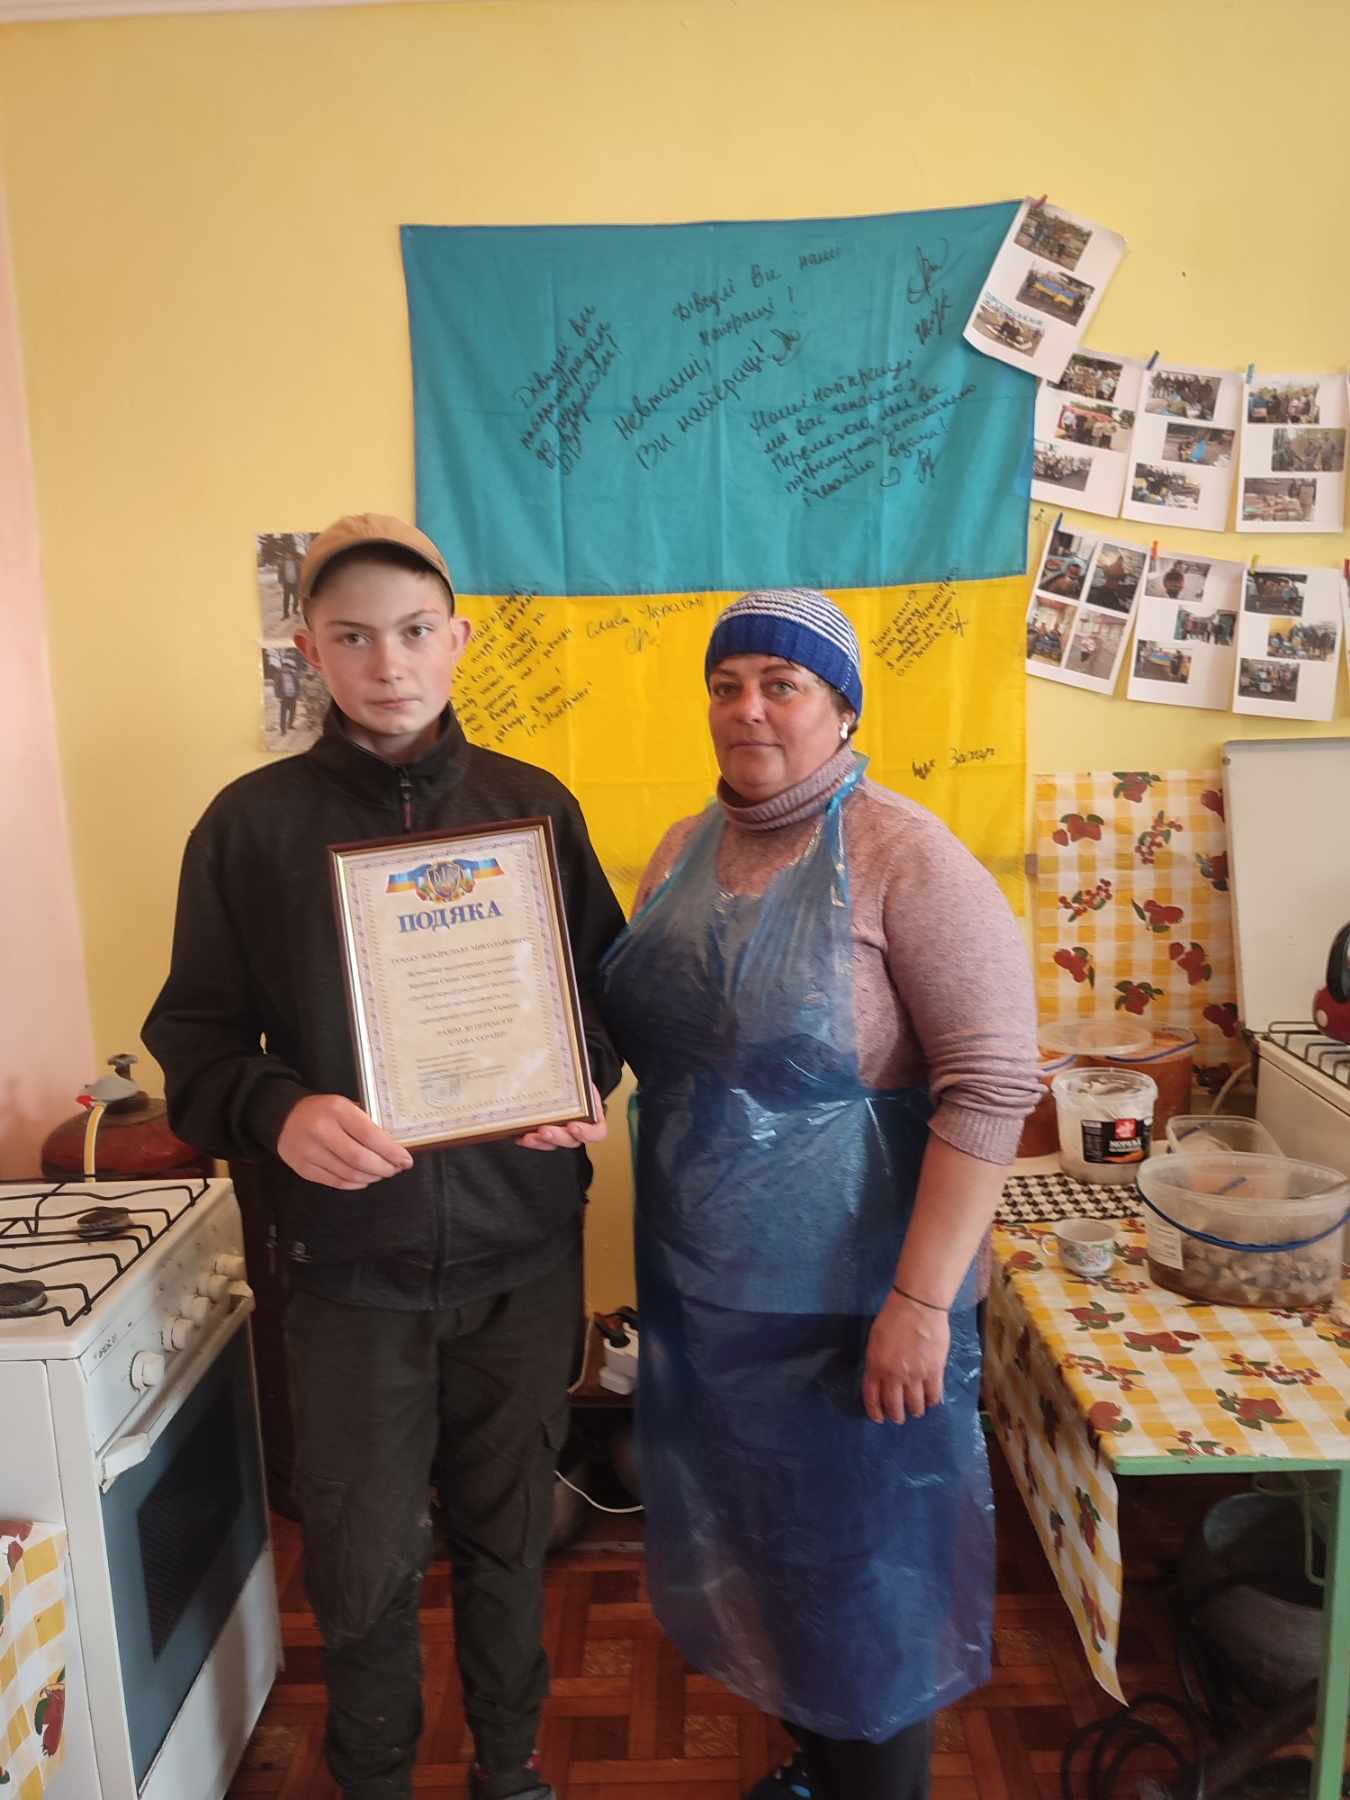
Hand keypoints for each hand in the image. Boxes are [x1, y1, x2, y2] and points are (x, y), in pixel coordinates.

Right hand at [277, 1094, 413, 1188]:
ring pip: (349, 1174)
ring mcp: (310, 1152)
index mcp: (337, 1110)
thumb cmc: (323, 1110)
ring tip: (382, 1173)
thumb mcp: (345, 1105)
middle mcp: (321, 1131)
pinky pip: (336, 1182)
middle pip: (360, 1159)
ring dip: (372, 1177)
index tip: (406, 1160)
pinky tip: (365, 1179)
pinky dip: (355, 1183)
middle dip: (384, 1168)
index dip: (391, 1152)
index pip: (370, 1136)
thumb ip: (366, 1123)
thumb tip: (394, 1146)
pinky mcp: (303, 1169)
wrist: (284, 1116)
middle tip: (396, 1169)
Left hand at [515, 1085, 607, 1151]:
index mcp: (592, 1117)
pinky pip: (536, 1140)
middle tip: (545, 1130)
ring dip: (540, 1141)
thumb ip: (579, 1076)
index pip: (596, 1133)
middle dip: (557, 1137)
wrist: (567, 1080)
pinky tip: (518, 1134)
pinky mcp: (543, 1134)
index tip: (573, 1126)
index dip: (587, 1133)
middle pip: (571, 1141)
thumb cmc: (576, 1081)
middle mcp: (577, 1129)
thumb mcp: (582, 1077)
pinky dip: (527, 1138)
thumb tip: (571, 1057)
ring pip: (552, 1143)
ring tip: (529, 1136)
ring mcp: (560, 1133)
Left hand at [862, 1291, 949, 1424]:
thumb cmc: (894, 1317)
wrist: (918, 1305)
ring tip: (917, 1411)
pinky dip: (932, 1401)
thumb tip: (881, 1376)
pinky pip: (933, 1395)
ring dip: (915, 1411)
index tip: (879, 1418)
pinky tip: (932, 1401)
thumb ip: (877, 1361)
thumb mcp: (875, 1340)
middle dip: (896, 1416)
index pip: (872, 1397)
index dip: (875, 1411)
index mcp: (876, 1366)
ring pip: (915, 1405)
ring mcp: (915, 1375)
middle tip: (899, 1418)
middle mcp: (893, 1375)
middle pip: (894, 1406)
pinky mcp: (934, 1371)